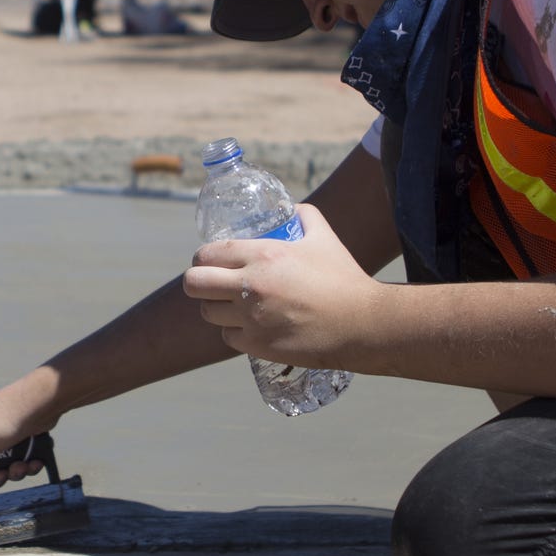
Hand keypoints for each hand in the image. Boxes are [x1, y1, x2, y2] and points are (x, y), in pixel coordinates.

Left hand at [179, 203, 380, 366]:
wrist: (361, 324)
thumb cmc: (343, 278)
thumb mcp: (324, 237)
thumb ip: (305, 216)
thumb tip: (291, 209)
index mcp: (263, 255)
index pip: (206, 254)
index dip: (202, 257)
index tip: (209, 261)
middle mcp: (250, 287)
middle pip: (193, 284)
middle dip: (197, 282)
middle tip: (210, 283)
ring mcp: (251, 319)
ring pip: (207, 313)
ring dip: (216, 308)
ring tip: (231, 305)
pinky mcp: (257, 345)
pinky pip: (228, 337)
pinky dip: (235, 332)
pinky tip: (249, 325)